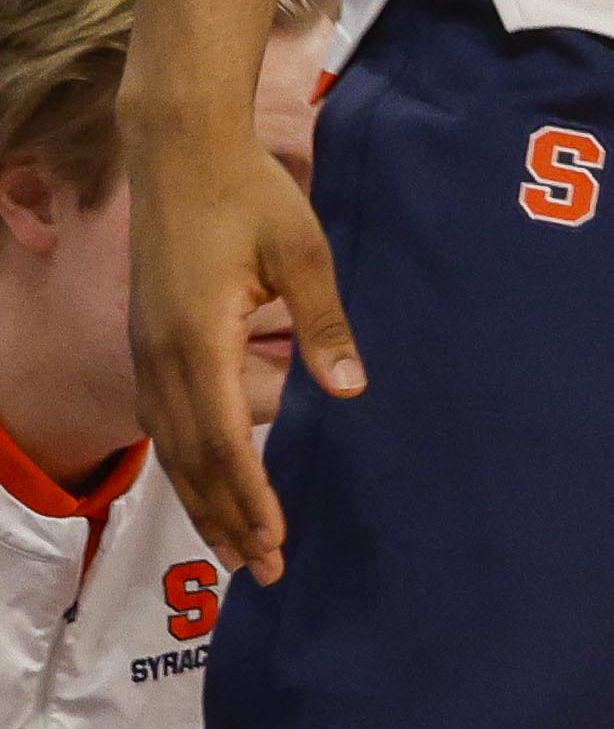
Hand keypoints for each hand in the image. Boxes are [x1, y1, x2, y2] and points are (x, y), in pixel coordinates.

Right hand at [126, 115, 361, 580]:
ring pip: (173, 450)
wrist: (179, 156)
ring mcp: (147, 356)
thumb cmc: (249, 196)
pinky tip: (210, 487)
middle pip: (193, 461)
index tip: (275, 539)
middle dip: (228, 518)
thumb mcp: (302, 252)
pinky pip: (166, 424)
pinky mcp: (148, 347)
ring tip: (237, 550)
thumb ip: (323, 323)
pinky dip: (189, 465)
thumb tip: (351, 391)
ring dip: (205, 501)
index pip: (224, 440)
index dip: (249, 495)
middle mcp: (162, 360)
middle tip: (262, 571)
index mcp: (199, 341)